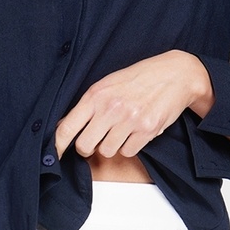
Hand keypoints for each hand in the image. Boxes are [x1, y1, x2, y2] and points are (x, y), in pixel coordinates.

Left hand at [55, 50, 212, 160]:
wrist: (175, 74)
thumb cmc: (138, 78)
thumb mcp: (107, 84)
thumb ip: (87, 105)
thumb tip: (64, 126)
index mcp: (96, 95)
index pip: (67, 127)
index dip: (57, 146)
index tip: (54, 155)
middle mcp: (110, 108)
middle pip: (85, 146)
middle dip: (88, 147)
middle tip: (95, 140)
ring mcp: (129, 120)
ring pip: (107, 151)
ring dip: (111, 145)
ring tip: (121, 129)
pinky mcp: (147, 130)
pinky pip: (128, 152)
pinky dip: (130, 146)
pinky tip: (136, 131)